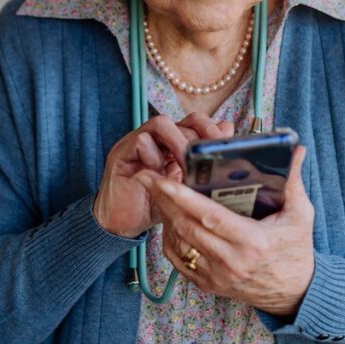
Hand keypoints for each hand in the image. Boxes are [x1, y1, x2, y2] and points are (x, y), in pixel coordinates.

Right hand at [94, 113, 233, 237]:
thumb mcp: (184, 188)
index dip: (210, 129)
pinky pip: (140, 141)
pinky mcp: (121, 154)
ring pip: (160, 123)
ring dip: (179, 143)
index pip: (193, 122)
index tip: (223, 147)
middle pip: (180, 120)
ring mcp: (135, 143)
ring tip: (187, 165)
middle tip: (206, 159)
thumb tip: (225, 144)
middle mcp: (152, 139)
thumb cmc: (153, 205)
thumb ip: (202, 167)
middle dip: (198, 138)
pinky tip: (160, 175)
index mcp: (169, 144)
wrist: (120, 223)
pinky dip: (155, 156)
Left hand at [139, 146, 314, 315]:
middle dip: (164, 200)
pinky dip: (170, 237)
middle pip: (187, 226)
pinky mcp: (208, 285)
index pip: (210, 216)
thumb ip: (293, 182)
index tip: (163, 179)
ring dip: (165, 216)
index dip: (183, 197)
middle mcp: (231, 261)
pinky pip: (178, 259)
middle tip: (147, 176)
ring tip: (155, 192)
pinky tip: (169, 218)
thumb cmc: (296, 250)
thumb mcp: (300, 216)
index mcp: (252, 241)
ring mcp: (217, 276)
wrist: (295, 294)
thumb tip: (296, 149)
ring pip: (179, 242)